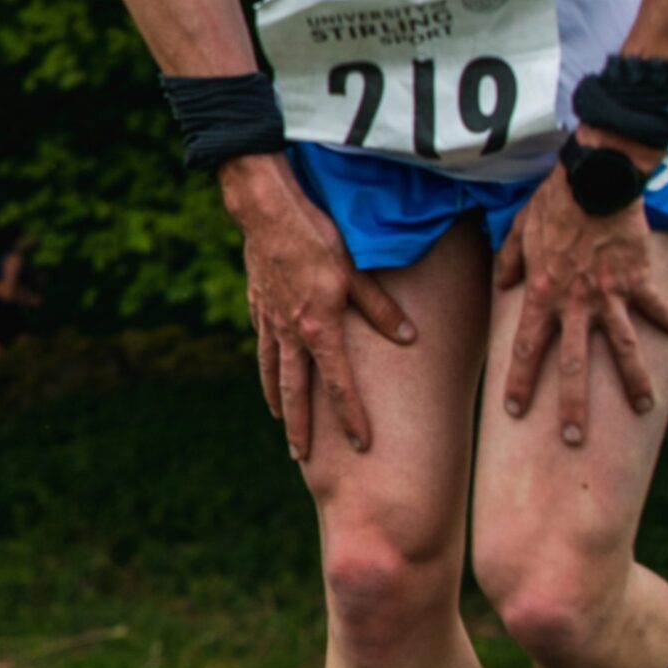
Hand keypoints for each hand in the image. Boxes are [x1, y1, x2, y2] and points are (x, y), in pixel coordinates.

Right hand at [227, 155, 416, 460]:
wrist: (266, 212)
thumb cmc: (317, 238)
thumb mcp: (357, 272)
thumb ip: (380, 309)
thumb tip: (409, 337)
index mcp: (318, 329)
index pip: (339, 384)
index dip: (352, 416)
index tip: (361, 444)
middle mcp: (290, 332)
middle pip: (294, 390)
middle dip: (299, 426)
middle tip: (301, 455)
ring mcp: (269, 319)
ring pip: (271, 369)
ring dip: (277, 398)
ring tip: (280, 419)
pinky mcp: (257, 303)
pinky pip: (261, 342)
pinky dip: (266, 361)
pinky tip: (269, 365)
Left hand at [496, 154, 667, 445]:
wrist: (594, 183)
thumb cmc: (552, 203)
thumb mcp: (517, 230)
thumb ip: (509, 260)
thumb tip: (503, 282)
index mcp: (540, 294)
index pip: (525, 348)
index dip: (519, 381)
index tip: (514, 411)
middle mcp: (574, 304)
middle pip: (573, 365)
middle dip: (572, 405)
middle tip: (572, 440)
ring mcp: (609, 297)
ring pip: (623, 350)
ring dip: (634, 382)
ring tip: (643, 407)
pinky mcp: (639, 283)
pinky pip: (656, 308)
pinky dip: (666, 319)